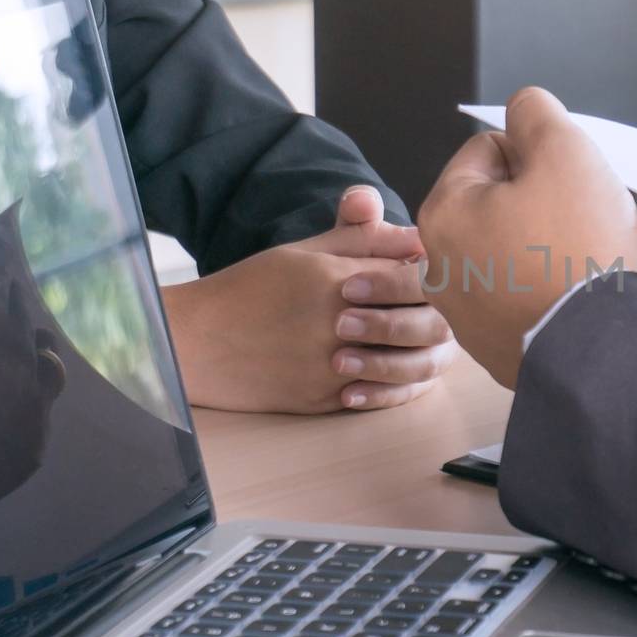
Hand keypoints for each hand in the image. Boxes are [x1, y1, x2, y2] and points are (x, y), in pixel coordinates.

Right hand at [163, 186, 456, 413]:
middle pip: (420, 324)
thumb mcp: (304, 252)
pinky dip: (390, 382)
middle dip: (437, 316)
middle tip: (440, 310)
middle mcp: (338, 325)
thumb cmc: (250, 289)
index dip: (435, 276)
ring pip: (403, 363)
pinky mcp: (321, 400)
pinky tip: (388, 367)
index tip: (437, 274)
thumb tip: (415, 236)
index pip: (416, 278)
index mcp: (338, 280)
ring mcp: (330, 367)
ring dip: (416, 351)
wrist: (196, 341)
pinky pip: (375, 395)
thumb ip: (362, 241)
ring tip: (416, 338)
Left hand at [418, 87, 636, 387]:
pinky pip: (522, 296)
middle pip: (498, 202)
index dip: (538, 158)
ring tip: (577, 264)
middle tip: (576, 225)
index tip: (565, 188)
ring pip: (511, 249)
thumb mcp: (565, 151)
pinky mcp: (494, 347)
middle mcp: (440, 265)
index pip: (489, 150)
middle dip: (539, 204)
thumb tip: (523, 108)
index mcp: (443, 212)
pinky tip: (571, 298)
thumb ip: (536, 113)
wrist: (606, 351)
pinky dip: (547, 290)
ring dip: (544, 246)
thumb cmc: (582, 252)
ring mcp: (465, 313)